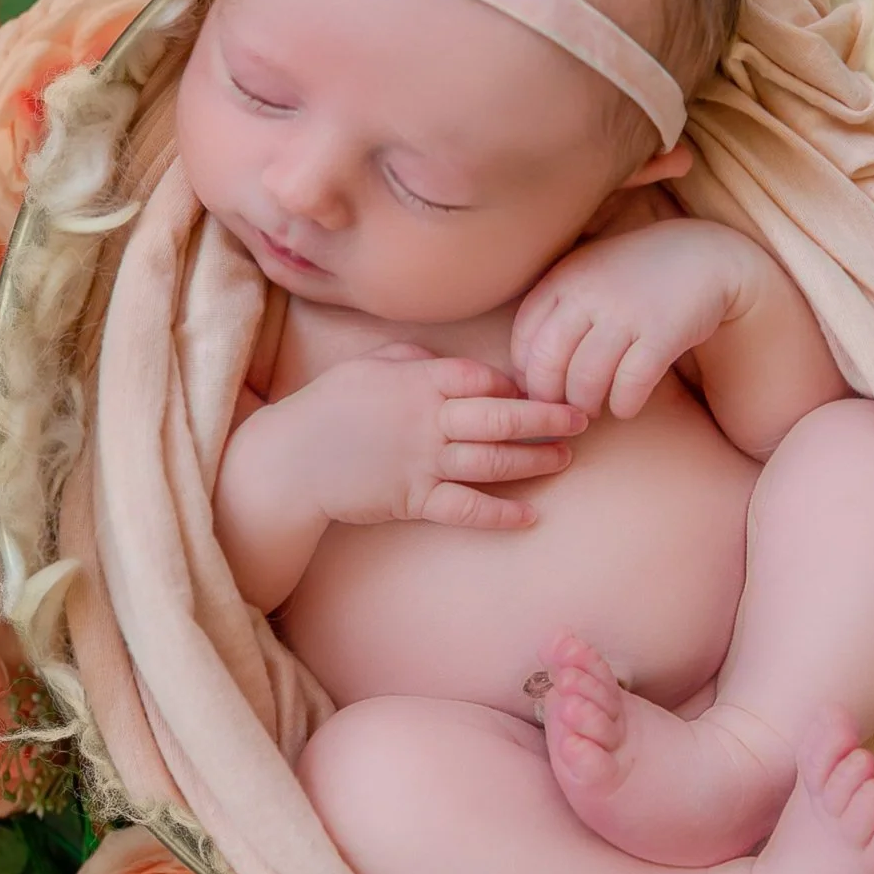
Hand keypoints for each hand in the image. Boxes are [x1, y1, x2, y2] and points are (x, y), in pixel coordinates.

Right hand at [273, 342, 588, 528]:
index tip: (540, 390)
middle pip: (501, 417)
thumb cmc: (330, 407)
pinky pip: (466, 507)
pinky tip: (529, 515)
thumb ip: (413, 358)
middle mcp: (427, 419)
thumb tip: (449, 362)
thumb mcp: (369, 366)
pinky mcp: (413, 499)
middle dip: (548, 418)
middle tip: (582, 417)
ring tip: (565, 458)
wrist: (292, 460)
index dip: (516, 386)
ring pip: (492, 461)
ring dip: (535, 460)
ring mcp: (422, 461)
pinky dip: (500, 513)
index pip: (482, 379)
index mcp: (418, 380)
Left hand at [510, 218, 759, 417]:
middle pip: (549, 363)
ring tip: (593, 410)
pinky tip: (626, 407)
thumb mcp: (588, 272)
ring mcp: (626, 313)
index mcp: (565, 278)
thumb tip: (524, 369)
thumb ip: (555, 307)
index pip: (525, 338)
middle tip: (562, 410)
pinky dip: (624, 405)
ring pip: (586, 379)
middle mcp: (590, 293)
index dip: (526, 373)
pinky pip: (631, 384)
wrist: (704, 256)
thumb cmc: (637, 273)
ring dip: (586, 406)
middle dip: (549, 397)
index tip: (538, 389)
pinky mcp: (661, 333)